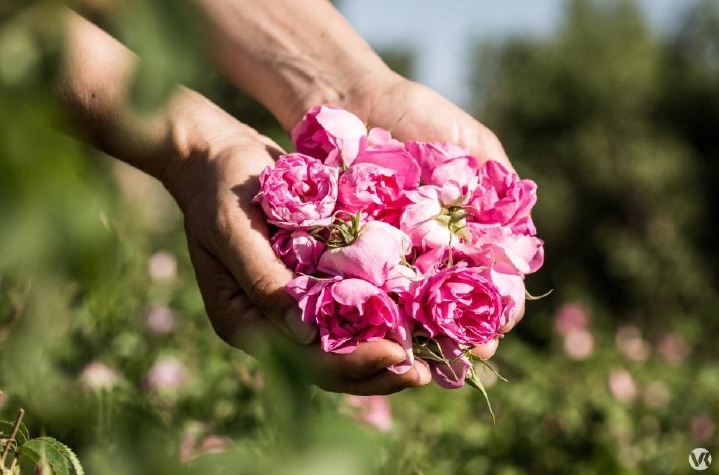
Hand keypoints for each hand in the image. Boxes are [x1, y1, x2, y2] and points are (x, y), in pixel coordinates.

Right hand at [165, 93, 430, 394]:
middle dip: (379, 370)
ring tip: (433, 353)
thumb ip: (263, 281)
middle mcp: (273, 321)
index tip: (395, 355)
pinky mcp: (314, 278)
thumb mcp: (232, 230)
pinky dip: (384, 312)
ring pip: (346, 342)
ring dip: (387, 348)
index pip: (303, 360)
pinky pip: (351, 305)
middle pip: (331, 363)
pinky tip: (419, 312)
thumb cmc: (219, 188)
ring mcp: (295, 301)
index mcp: (246, 321)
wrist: (220, 154)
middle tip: (426, 370)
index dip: (352, 364)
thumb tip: (305, 335)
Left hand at [345, 73, 523, 356]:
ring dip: (421, 335)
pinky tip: (382, 331)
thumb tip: (520, 239)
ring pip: (410, 306)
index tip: (502, 325)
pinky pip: (365, 288)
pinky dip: (376, 311)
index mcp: (468, 231)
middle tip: (466, 356)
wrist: (353, 98)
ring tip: (426, 356)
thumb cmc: (418, 115)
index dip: (501, 306)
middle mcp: (433, 250)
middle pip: (453, 304)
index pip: (493, 281)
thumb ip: (498, 184)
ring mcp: (392, 254)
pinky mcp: (350, 251)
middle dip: (463, 334)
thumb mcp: (471, 143)